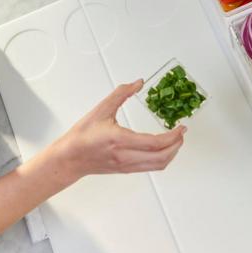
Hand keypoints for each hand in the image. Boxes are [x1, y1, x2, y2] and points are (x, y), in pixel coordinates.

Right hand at [53, 80, 185, 181]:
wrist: (70, 158)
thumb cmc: (82, 136)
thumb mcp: (101, 110)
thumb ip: (121, 94)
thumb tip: (138, 83)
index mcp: (120, 140)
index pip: (155, 143)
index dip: (173, 136)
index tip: (181, 127)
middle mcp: (126, 156)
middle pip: (162, 157)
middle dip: (177, 145)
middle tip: (182, 132)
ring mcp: (127, 165)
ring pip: (159, 165)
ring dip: (172, 153)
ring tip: (176, 140)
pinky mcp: (127, 169)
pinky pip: (151, 167)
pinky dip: (163, 158)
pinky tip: (163, 148)